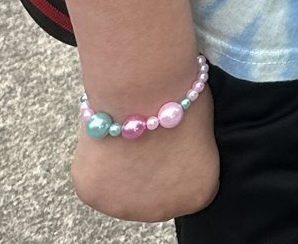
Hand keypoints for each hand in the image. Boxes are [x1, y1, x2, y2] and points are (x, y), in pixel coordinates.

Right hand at [69, 94, 218, 221]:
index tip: (173, 138)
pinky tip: (107, 139)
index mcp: (198, 193)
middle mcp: (163, 211)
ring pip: (120, 192)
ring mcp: (126, 208)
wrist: (145, 88)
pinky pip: (93, 182)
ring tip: (125, 137)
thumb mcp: (204, 131)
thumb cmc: (182, 96)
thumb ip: (189, 155)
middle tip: (146, 138)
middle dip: (150, 170)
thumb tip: (173, 153)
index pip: (188, 185)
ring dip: (120, 171)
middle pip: (153, 195)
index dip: (178, 157)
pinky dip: (96, 163)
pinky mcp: (94, 196)